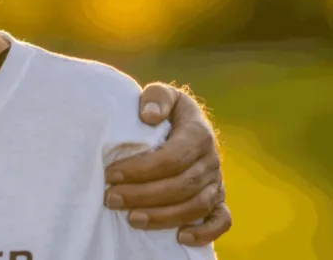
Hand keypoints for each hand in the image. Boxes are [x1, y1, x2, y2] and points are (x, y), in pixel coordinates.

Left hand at [104, 83, 231, 245]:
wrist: (181, 122)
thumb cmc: (162, 110)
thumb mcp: (160, 95)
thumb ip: (156, 98)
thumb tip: (148, 115)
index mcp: (198, 133)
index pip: (173, 157)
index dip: (142, 169)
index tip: (111, 174)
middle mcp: (211, 159)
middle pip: (182, 185)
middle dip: (144, 195)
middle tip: (111, 198)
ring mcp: (216, 181)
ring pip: (196, 206)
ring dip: (163, 216)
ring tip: (131, 218)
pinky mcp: (218, 198)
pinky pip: (222, 220)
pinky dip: (205, 232)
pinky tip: (180, 237)